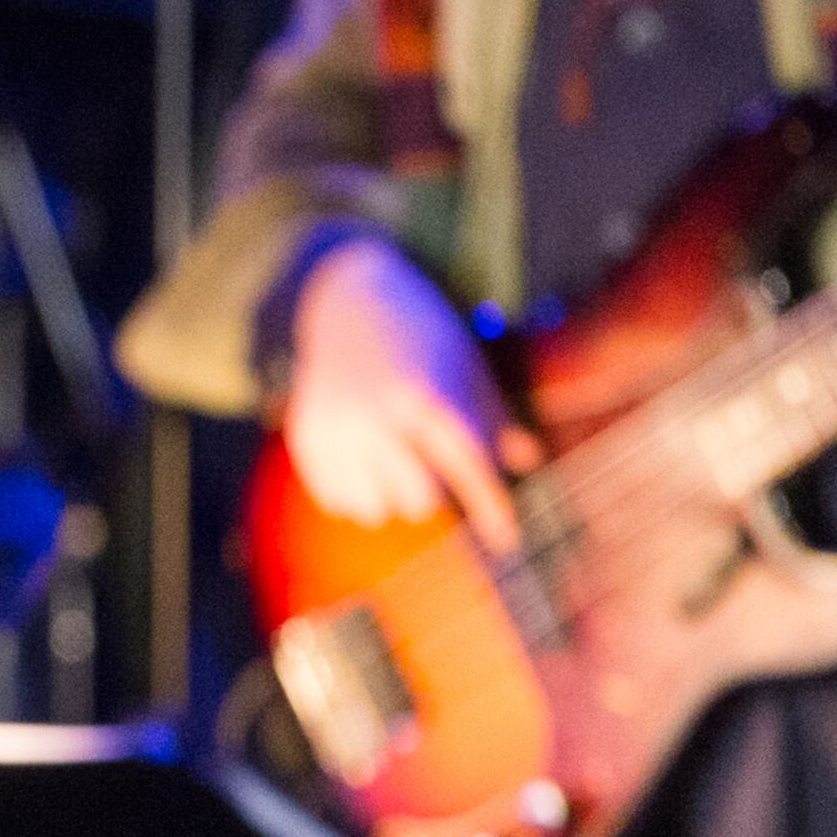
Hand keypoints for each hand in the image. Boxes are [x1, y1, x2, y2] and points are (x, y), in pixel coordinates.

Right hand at [281, 235, 536, 553]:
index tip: (508, 538)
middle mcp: (377, 413)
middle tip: (434, 469)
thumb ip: (495, 418)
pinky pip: (337, 500)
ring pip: (375, 509)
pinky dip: (356, 492)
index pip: (467, 467)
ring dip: (393, 496)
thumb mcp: (468, 366)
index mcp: (426, 393)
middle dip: (437, 493)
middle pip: (421, 500)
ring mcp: (335, 426)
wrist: (347, 297)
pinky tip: (364, 462)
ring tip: (397, 466)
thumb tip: (528, 461)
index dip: (491, 507)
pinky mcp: (307, 437)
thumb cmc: (422, 336)